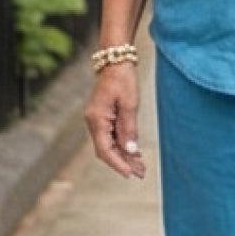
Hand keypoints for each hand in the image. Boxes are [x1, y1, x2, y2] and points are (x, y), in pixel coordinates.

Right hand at [83, 63, 145, 179]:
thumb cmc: (123, 79)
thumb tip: (130, 151)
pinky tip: (134, 153)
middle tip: (141, 173)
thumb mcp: (130, 104)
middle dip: (123, 163)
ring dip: (124, 156)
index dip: (118, 164)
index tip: (130, 174)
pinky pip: (111, 136)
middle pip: (106, 150)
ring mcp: (97, 120)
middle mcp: (93, 122)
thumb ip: (129, 129)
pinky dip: (122, 145)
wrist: (115, 60)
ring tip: (141, 167)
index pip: (105, 149)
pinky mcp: (103, 117)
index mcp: (96, 119)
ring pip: (109, 145)